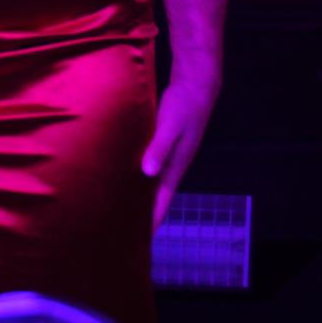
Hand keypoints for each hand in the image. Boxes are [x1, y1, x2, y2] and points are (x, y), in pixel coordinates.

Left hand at [141, 73, 218, 232]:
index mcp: (177, 164)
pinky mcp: (166, 142)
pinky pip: (152, 165)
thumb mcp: (170, 125)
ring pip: (154, 181)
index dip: (152, 219)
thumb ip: (159, 147)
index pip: (162, 199)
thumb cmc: (184, 104)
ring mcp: (172, 153)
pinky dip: (141, 175)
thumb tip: (148, 172)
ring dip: (142, 194)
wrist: (198, 83)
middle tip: (125, 228)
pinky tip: (128, 174)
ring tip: (123, 206)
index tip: (141, 239)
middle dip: (145, 212)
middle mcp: (175, 163)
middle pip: (158, 194)